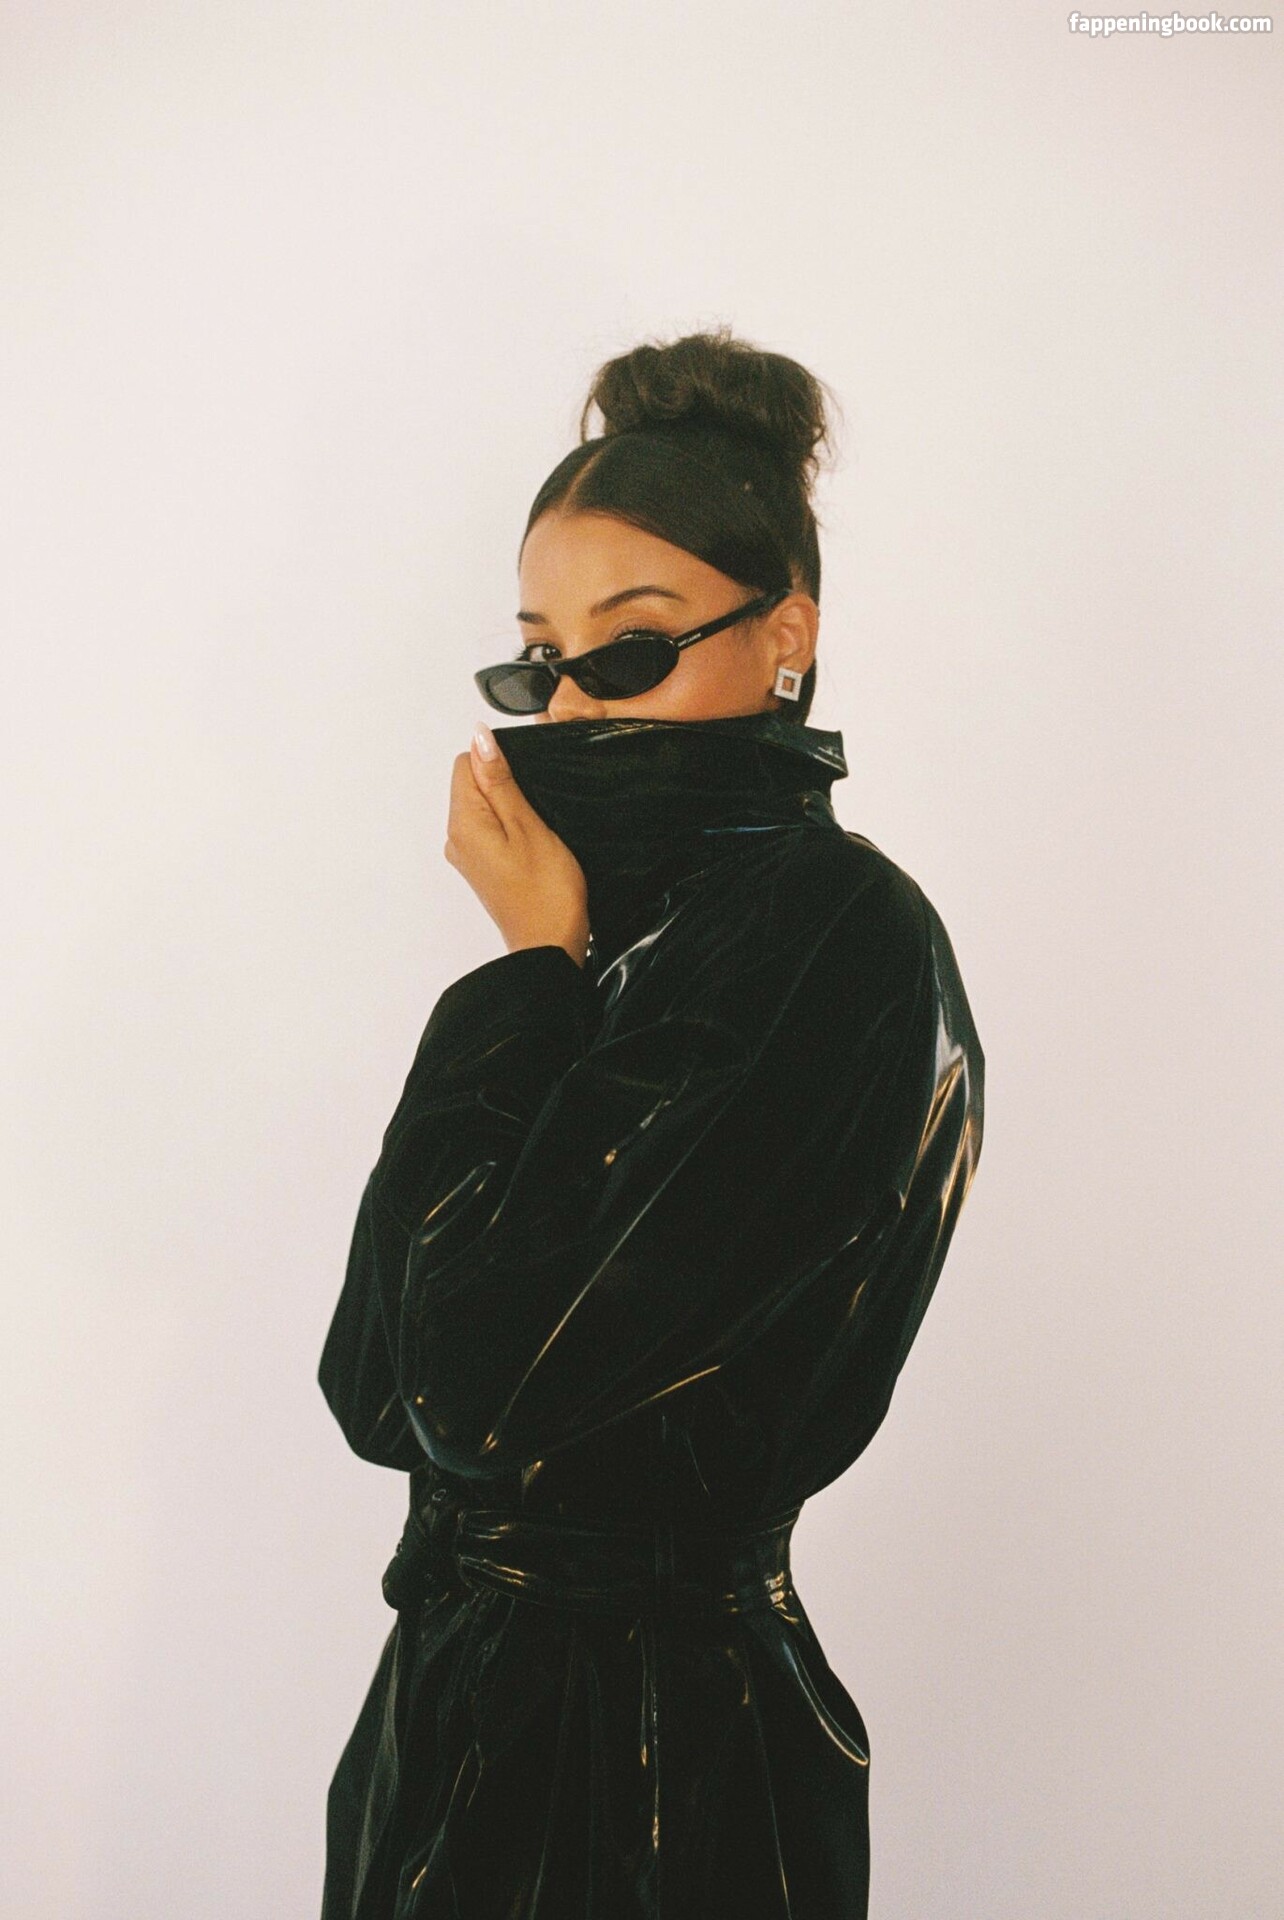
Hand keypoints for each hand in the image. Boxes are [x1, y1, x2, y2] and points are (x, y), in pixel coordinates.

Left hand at [443, 723, 590, 967]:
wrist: (549, 946)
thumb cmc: (547, 891)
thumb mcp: (528, 825)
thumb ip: (500, 781)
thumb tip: (479, 738)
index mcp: (462, 823)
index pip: (465, 763)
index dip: (498, 762)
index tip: (527, 784)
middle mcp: (455, 838)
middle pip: (471, 784)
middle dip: (504, 785)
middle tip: (537, 810)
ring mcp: (466, 855)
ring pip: (483, 808)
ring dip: (510, 808)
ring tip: (537, 831)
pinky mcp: (481, 868)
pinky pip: (489, 830)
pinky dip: (510, 828)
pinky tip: (533, 845)